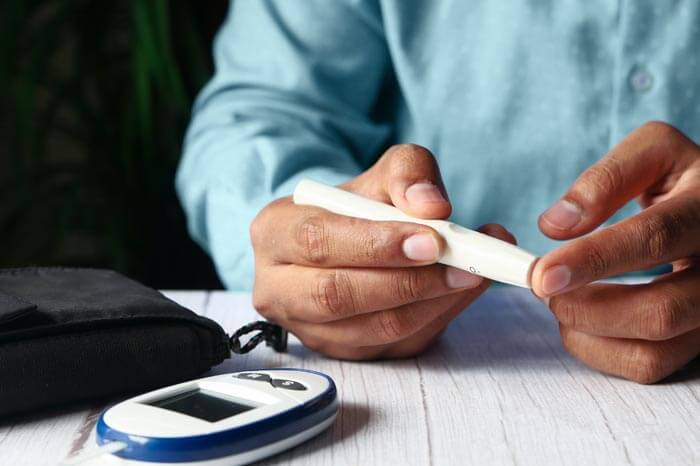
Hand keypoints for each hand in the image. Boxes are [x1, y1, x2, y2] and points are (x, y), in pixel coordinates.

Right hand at [250, 144, 513, 359]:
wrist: (351, 241)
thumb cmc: (359, 206)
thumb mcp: (381, 173)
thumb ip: (407, 174)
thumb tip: (432, 205)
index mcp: (273, 232)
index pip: (318, 241)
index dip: (375, 244)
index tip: (431, 240)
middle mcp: (278, 288)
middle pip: (336, 295)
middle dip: (407, 282)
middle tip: (463, 264)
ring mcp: (309, 328)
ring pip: (370, 328)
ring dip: (431, 303)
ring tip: (475, 273)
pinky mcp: (343, 352)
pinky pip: (394, 345)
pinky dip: (437, 318)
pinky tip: (462, 291)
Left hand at [532, 121, 699, 382]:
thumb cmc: (682, 179)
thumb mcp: (653, 152)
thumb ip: (605, 179)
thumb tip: (556, 225)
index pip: (654, 238)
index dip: (593, 259)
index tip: (543, 274)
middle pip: (660, 311)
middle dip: (585, 307)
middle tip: (542, 286)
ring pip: (654, 349)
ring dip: (588, 331)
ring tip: (559, 301)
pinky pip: (650, 365)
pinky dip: (600, 351)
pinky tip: (580, 321)